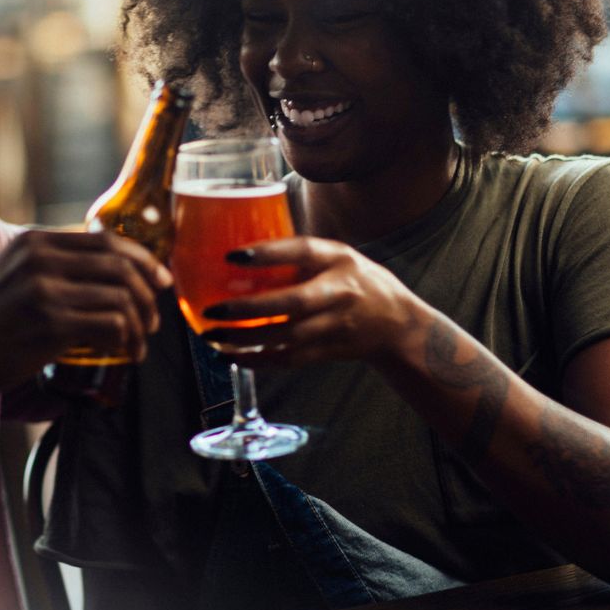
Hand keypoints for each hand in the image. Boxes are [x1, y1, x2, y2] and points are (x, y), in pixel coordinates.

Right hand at [0, 229, 172, 396]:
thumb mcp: (12, 273)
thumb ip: (50, 263)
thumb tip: (106, 267)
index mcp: (35, 242)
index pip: (107, 240)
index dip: (143, 260)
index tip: (160, 280)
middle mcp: (41, 259)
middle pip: (121, 266)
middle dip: (148, 294)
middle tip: (153, 319)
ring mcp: (45, 290)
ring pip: (122, 297)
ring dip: (142, 323)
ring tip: (141, 342)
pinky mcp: (51, 324)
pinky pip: (112, 325)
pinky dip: (129, 340)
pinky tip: (127, 353)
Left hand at [199, 236, 423, 368]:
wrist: (398, 326)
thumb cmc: (360, 283)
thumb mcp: (340, 257)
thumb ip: (303, 256)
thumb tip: (246, 249)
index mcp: (339, 260)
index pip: (302, 251)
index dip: (268, 253)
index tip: (232, 256)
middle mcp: (339, 292)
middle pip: (292, 303)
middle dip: (249, 309)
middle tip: (213, 309)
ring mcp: (335, 326)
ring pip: (286, 337)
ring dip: (245, 339)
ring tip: (211, 334)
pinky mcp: (329, 351)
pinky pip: (289, 360)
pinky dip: (257, 361)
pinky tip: (231, 356)